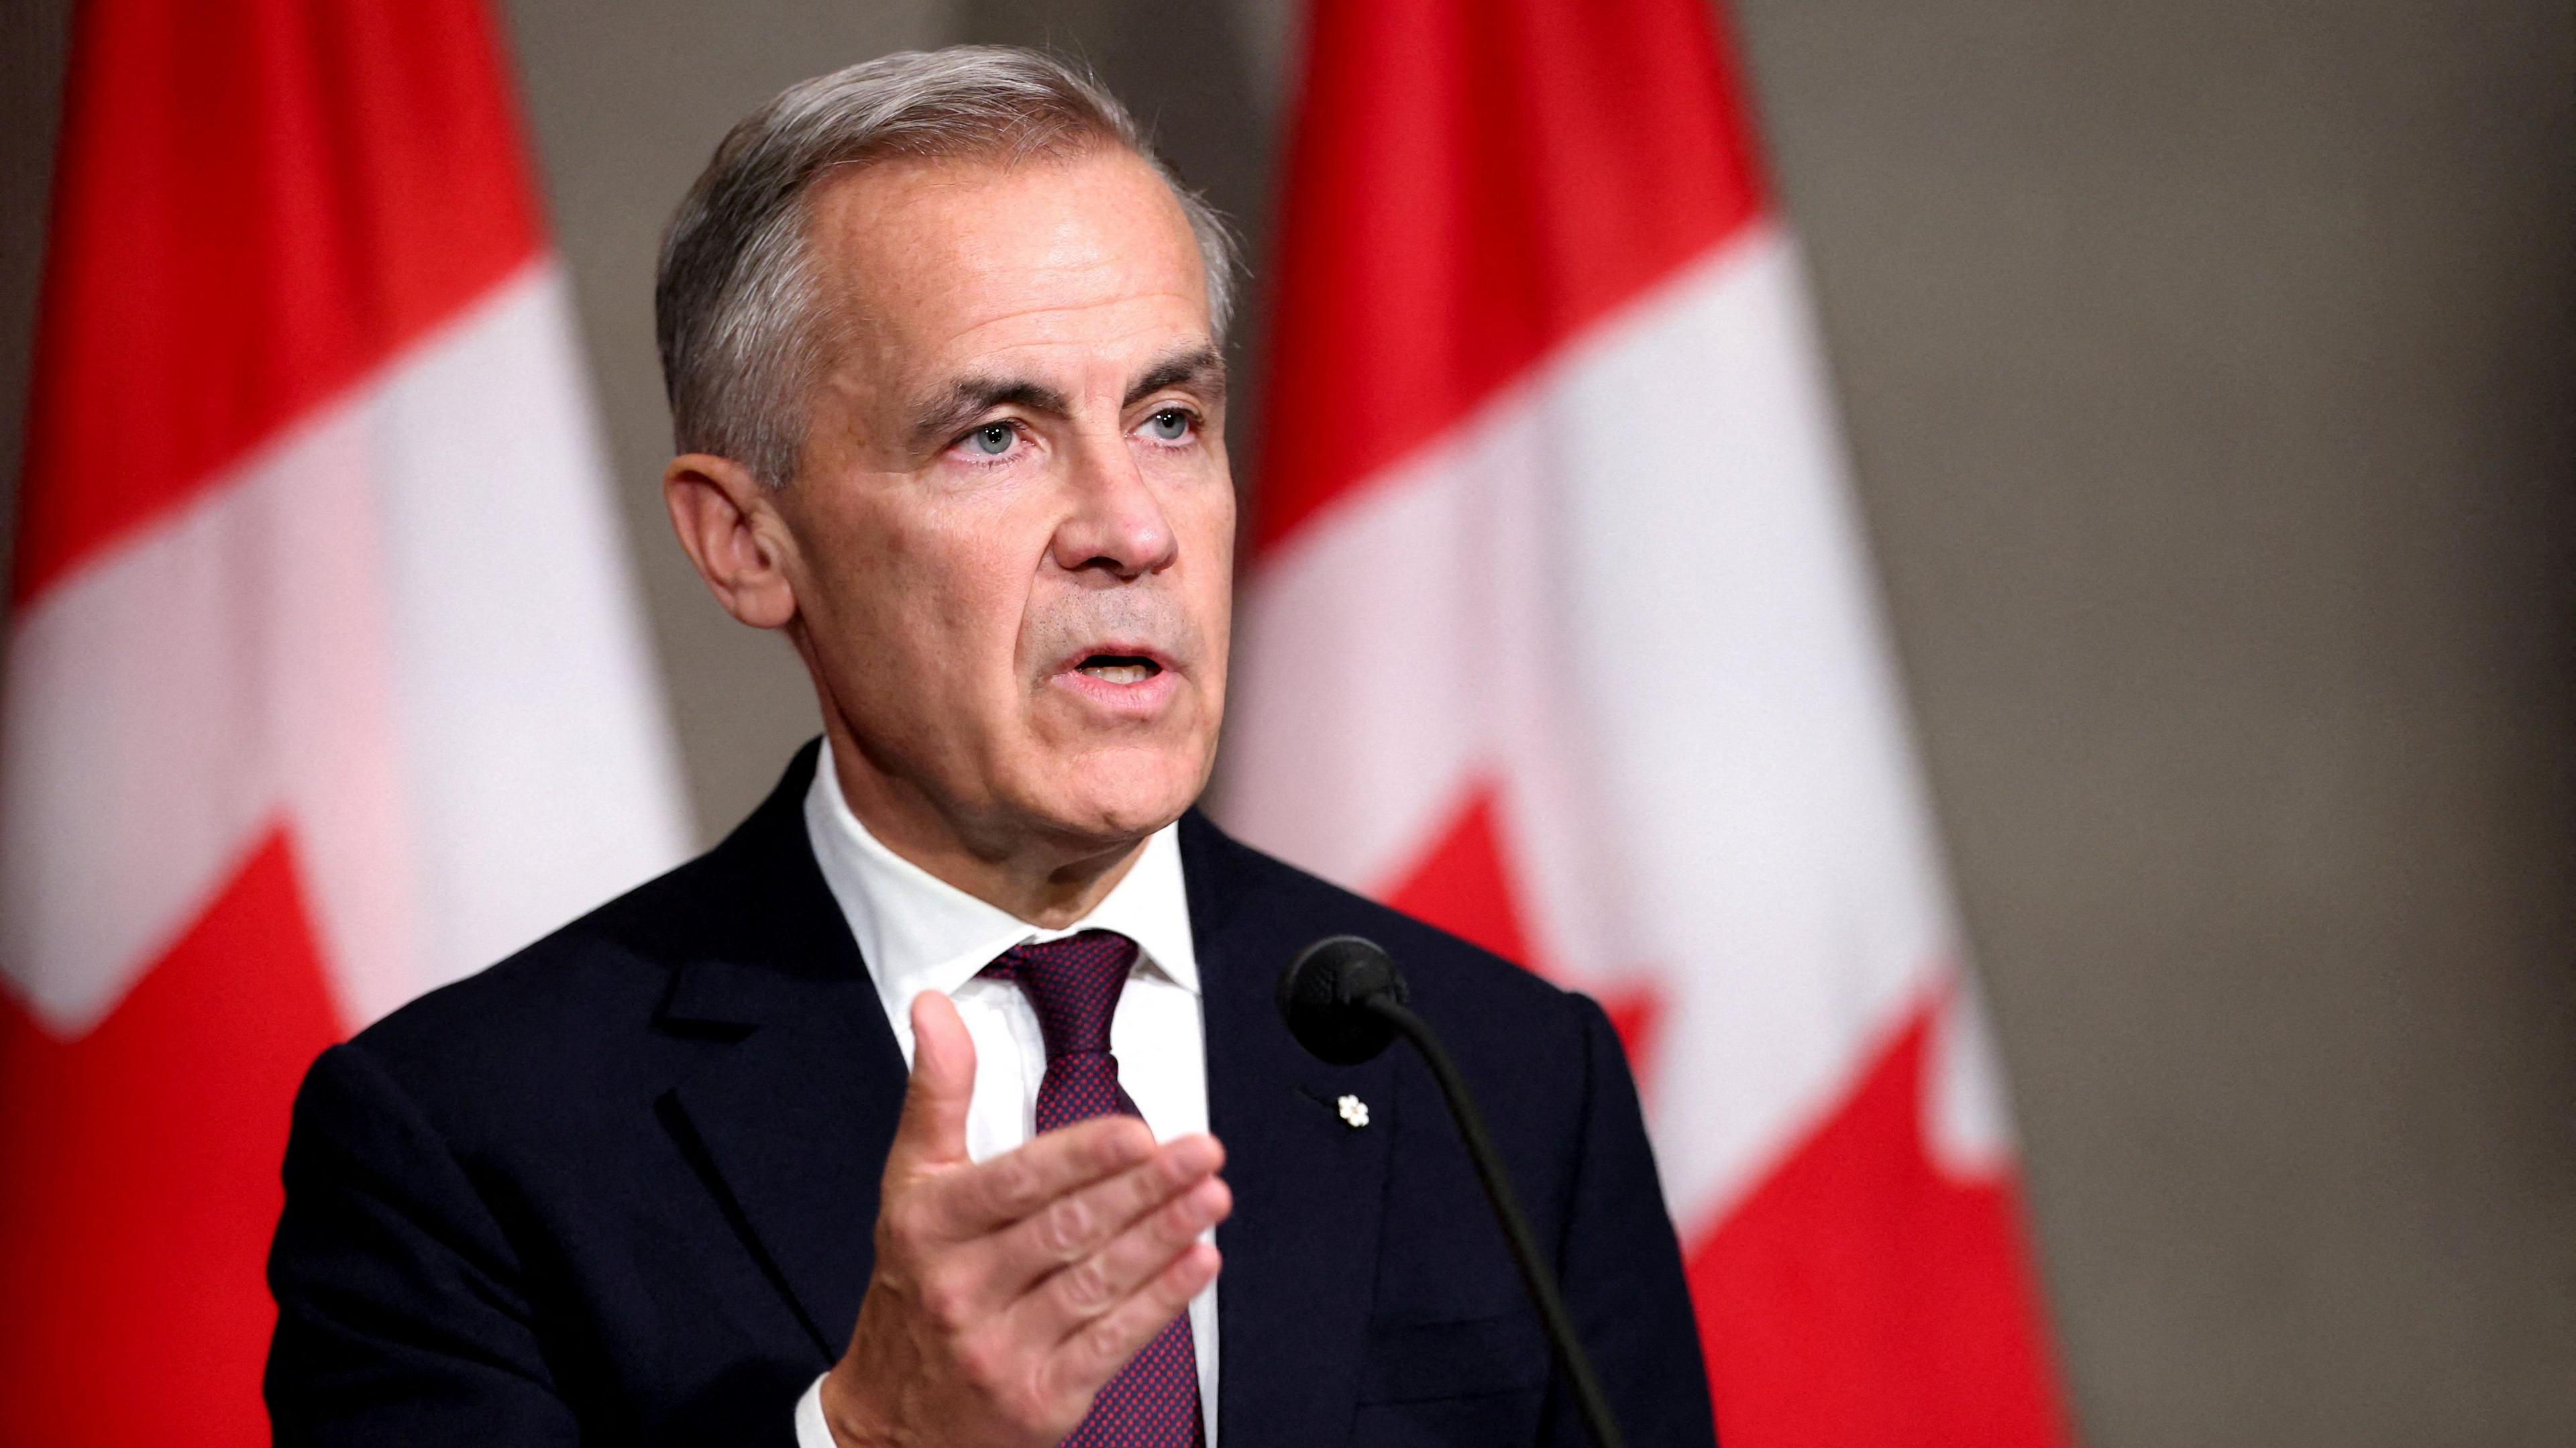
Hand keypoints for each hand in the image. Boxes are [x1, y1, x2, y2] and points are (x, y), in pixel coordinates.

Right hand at [819, 991, 1228, 1447]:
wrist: (890, 1420)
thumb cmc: (913, 1286)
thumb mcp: (910, 1183)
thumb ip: (936, 1092)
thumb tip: (936, 1009)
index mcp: (930, 1225)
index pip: (1015, 1183)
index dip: (1080, 1157)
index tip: (1136, 1132)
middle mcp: (962, 1287)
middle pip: (1067, 1229)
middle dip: (1144, 1188)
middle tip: (1200, 1153)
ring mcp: (1000, 1348)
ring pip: (1095, 1282)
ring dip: (1163, 1237)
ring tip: (1211, 1198)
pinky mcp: (1038, 1398)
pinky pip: (1109, 1342)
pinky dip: (1160, 1301)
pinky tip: (1196, 1263)